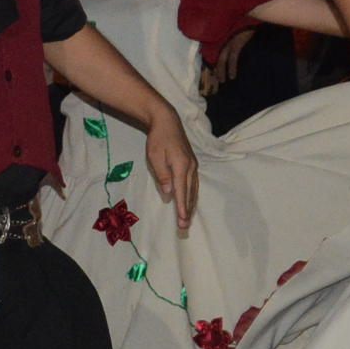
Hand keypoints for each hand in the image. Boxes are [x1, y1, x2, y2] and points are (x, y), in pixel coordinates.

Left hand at [143, 106, 199, 231]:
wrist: (167, 122)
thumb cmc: (158, 139)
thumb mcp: (155, 157)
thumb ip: (162, 176)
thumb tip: (169, 193)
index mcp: (181, 166)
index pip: (182, 191)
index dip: (182, 207)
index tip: (182, 220)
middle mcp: (190, 167)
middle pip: (190, 193)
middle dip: (187, 211)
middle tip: (184, 226)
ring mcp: (193, 166)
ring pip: (194, 189)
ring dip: (190, 205)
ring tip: (187, 219)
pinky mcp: (191, 164)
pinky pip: (194, 184)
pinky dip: (192, 195)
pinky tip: (190, 202)